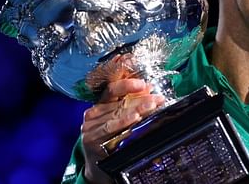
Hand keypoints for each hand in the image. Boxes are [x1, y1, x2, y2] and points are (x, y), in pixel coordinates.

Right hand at [80, 56, 164, 182]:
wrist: (97, 165)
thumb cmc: (110, 138)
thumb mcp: (119, 118)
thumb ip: (131, 103)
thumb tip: (149, 88)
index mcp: (100, 104)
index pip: (112, 89)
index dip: (127, 85)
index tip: (143, 84)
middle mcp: (92, 114)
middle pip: (120, 103)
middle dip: (141, 100)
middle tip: (157, 99)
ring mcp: (90, 127)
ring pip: (117, 114)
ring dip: (137, 110)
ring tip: (151, 107)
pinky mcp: (92, 140)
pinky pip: (110, 128)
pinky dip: (124, 123)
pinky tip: (135, 119)